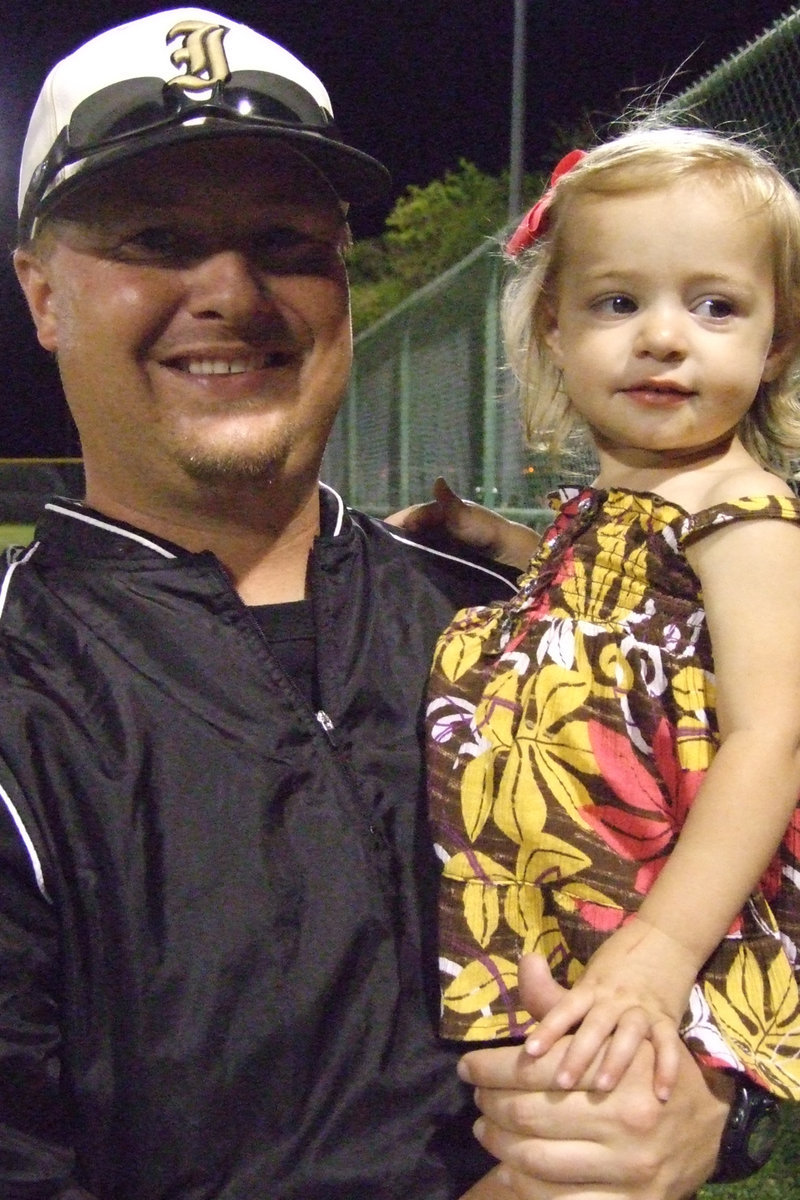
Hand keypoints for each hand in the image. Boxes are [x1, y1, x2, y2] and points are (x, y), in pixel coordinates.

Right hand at [385, 477, 537, 568]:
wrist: (507, 553)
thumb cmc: (486, 530)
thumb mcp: (466, 516)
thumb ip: (449, 504)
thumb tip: (437, 481)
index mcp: (437, 511)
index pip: (409, 516)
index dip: (394, 524)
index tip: (377, 536)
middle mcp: (435, 525)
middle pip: (409, 531)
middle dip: (395, 540)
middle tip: (378, 555)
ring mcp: (439, 541)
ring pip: (415, 545)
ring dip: (404, 553)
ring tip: (388, 567)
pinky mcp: (443, 557)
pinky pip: (424, 557)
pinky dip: (415, 562)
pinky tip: (407, 573)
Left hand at [457, 953, 731, 1198]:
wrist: (712, 1118)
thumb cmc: (643, 1063)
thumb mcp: (609, 1025)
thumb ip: (560, 1001)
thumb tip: (524, 963)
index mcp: (614, 1068)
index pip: (532, 1066)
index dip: (489, 1067)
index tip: (467, 1068)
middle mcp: (623, 1115)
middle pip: (530, 1113)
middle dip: (492, 1106)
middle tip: (478, 1102)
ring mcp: (629, 1163)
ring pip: (539, 1160)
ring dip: (502, 1146)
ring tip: (487, 1132)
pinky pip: (566, 1199)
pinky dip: (530, 1187)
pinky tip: (511, 1171)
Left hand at [523, 919, 695, 1099]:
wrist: (665, 939)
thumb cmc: (618, 964)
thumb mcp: (588, 977)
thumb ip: (560, 993)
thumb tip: (522, 968)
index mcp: (591, 988)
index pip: (566, 1008)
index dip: (549, 1029)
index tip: (530, 1052)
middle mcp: (614, 998)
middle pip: (595, 1025)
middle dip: (578, 1054)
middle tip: (561, 1082)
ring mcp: (642, 1008)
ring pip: (628, 1033)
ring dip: (615, 1059)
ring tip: (604, 1087)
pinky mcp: (668, 1018)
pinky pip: (668, 1044)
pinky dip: (666, 1067)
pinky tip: (661, 1094)